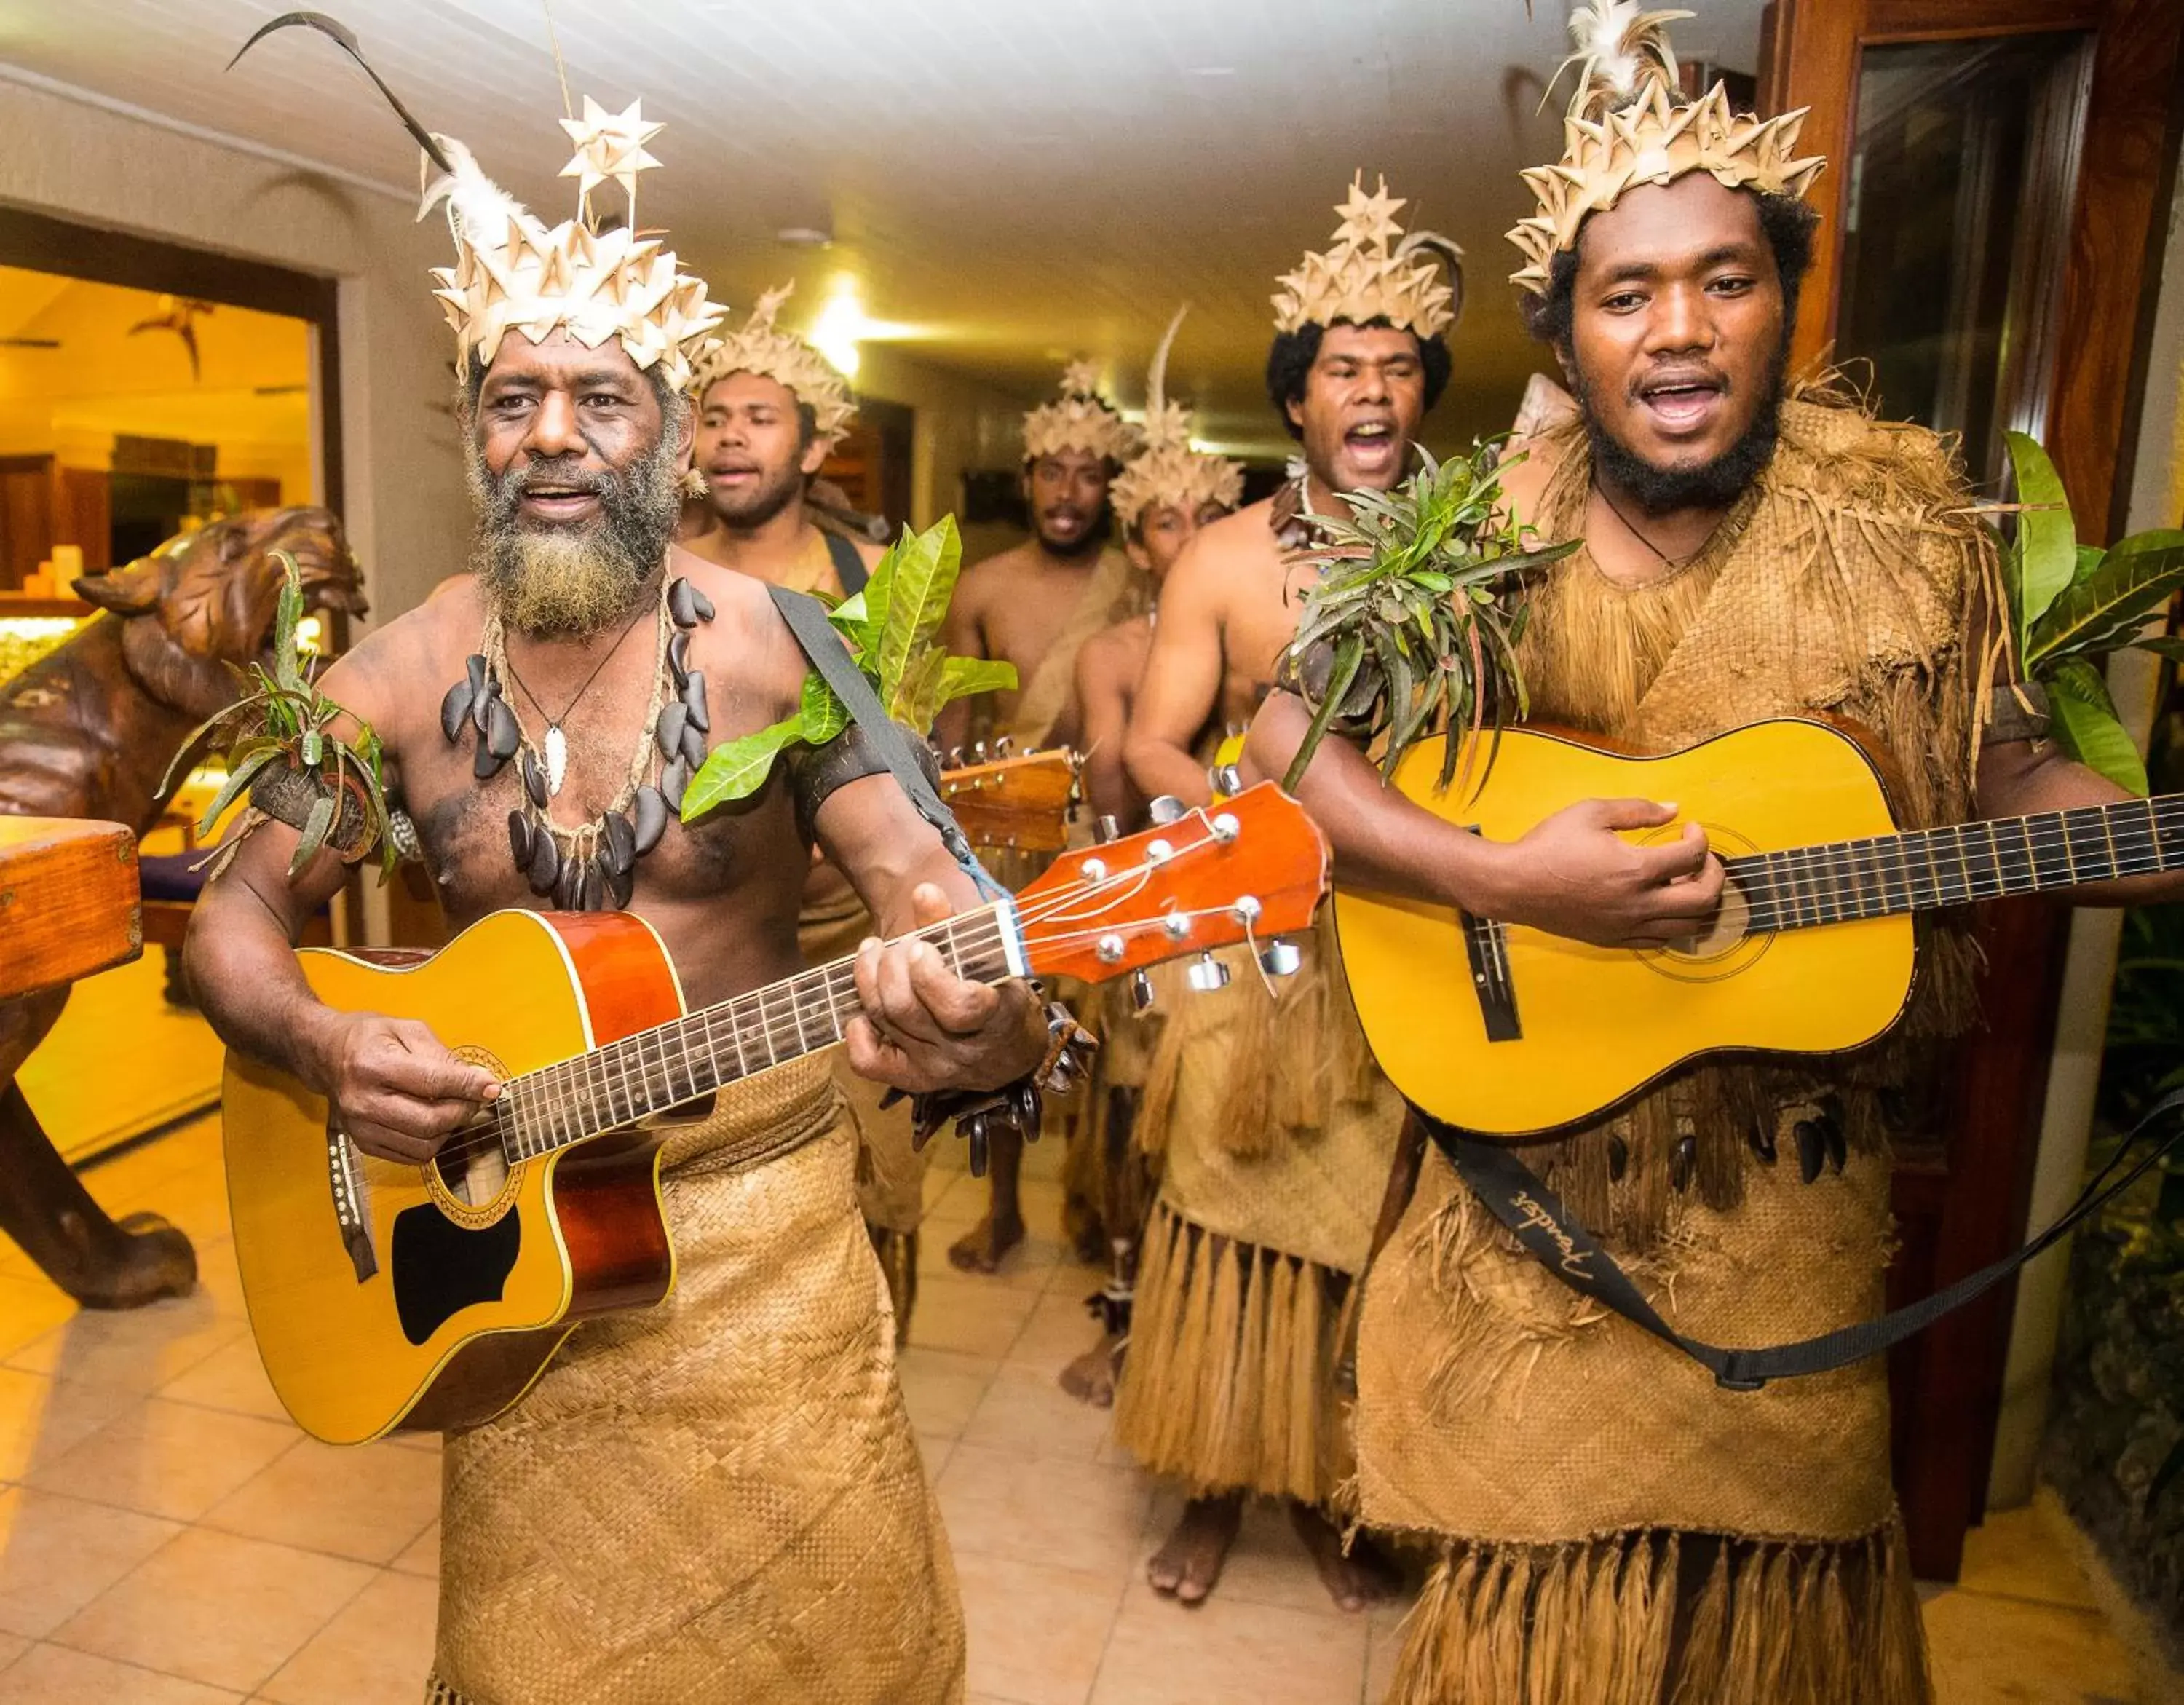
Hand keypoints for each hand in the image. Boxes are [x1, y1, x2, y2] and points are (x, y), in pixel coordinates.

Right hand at [308, 1010, 500, 1164]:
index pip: (432, 1083)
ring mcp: (360, 1127)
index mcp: (373, 1064)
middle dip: (463, 1111)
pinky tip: (432, 1121)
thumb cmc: (368, 1037)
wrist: (325, 1055)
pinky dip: (432, 1142)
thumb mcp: (406, 1029)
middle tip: (475, 1097)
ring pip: (424, 1145)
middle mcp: (363, 1101)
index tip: (493, 1087)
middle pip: (430, 1121)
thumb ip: (442, 1055)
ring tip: (451, 1107)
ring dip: (449, 1129)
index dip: (468, 1087)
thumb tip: (477, 1080)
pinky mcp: (363, 1144)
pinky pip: (411, 1156)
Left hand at [845, 883, 1045, 1092]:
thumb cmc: (1002, 993)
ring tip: (874, 951)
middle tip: (900, 944)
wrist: (1010, 1051)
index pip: (957, 1007)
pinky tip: (865, 1008)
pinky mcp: (910, 1079)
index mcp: (994, 1019)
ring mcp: (933, 1068)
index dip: (930, 975)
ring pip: (883, 1021)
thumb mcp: (994, 958)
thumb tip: (923, 891)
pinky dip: (857, 1032)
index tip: (921, 948)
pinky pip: (869, 1062)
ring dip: (869, 977)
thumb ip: (957, 925)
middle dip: (891, 965)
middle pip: (905, 1008)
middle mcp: (961, 1050)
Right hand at [1473, 797, 1724, 948]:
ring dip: (1699, 902)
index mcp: (1636, 869)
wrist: (1514, 885)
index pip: (1693, 856)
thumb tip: (1674, 809)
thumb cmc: (1549, 845)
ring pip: (1688, 926)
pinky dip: (1674, 923)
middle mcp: (1638, 904)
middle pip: (1704, 898)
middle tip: (1703, 859)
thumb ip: (1638, 809)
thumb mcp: (1592, 812)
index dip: (1700, 837)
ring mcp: (1627, 927)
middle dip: (1714, 874)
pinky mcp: (1614, 939)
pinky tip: (1664, 904)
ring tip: (1688, 882)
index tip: (1690, 828)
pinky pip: (1661, 940)